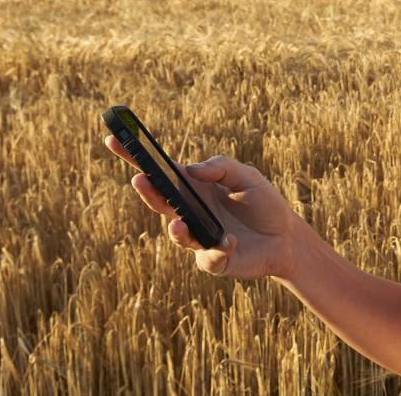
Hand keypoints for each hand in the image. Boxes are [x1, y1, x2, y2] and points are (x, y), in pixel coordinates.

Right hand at [104, 135, 302, 280]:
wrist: (287, 238)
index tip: (112, 138)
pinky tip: (230, 241)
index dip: (134, 156)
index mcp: (194, 187)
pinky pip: (210, 257)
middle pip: (160, 201)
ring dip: (175, 229)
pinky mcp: (214, 261)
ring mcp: (199, 238)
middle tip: (139, 179)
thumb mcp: (247, 176)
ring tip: (176, 223)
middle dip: (147, 191)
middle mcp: (190, 212)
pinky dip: (219, 248)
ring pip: (178, 234)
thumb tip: (191, 169)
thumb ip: (220, 167)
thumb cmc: (263, 204)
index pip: (160, 171)